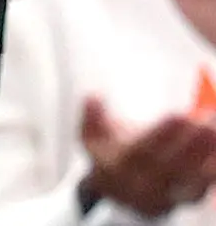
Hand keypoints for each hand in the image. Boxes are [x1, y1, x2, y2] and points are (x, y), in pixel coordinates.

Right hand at [80, 95, 215, 215]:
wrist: (120, 194)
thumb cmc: (110, 155)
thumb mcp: (91, 137)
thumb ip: (92, 117)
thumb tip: (94, 97)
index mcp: (117, 170)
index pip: (141, 153)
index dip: (161, 135)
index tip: (179, 115)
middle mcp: (144, 187)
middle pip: (173, 167)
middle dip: (193, 144)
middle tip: (209, 119)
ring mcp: (169, 197)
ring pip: (194, 180)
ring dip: (209, 157)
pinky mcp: (190, 199)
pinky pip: (206, 187)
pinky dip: (214, 173)